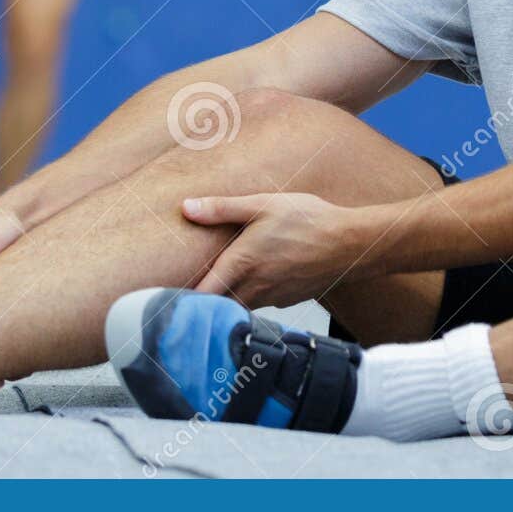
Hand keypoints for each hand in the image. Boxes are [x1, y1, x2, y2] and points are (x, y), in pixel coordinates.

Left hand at [181, 192, 367, 308]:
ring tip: (212, 286)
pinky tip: (253, 278)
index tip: (161, 301)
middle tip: (180, 296)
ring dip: (224, 301)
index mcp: (241, 264)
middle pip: (216, 307)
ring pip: (237, 306)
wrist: (352, 244)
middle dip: (198, 304)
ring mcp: (272, 297)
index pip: (200, 296)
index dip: (178, 302)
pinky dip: (249, 296)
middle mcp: (254, 287)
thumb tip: (186, 207)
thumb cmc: (308, 220)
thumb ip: (222, 208)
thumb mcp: (262, 204)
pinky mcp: (288, 299)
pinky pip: (260, 302)